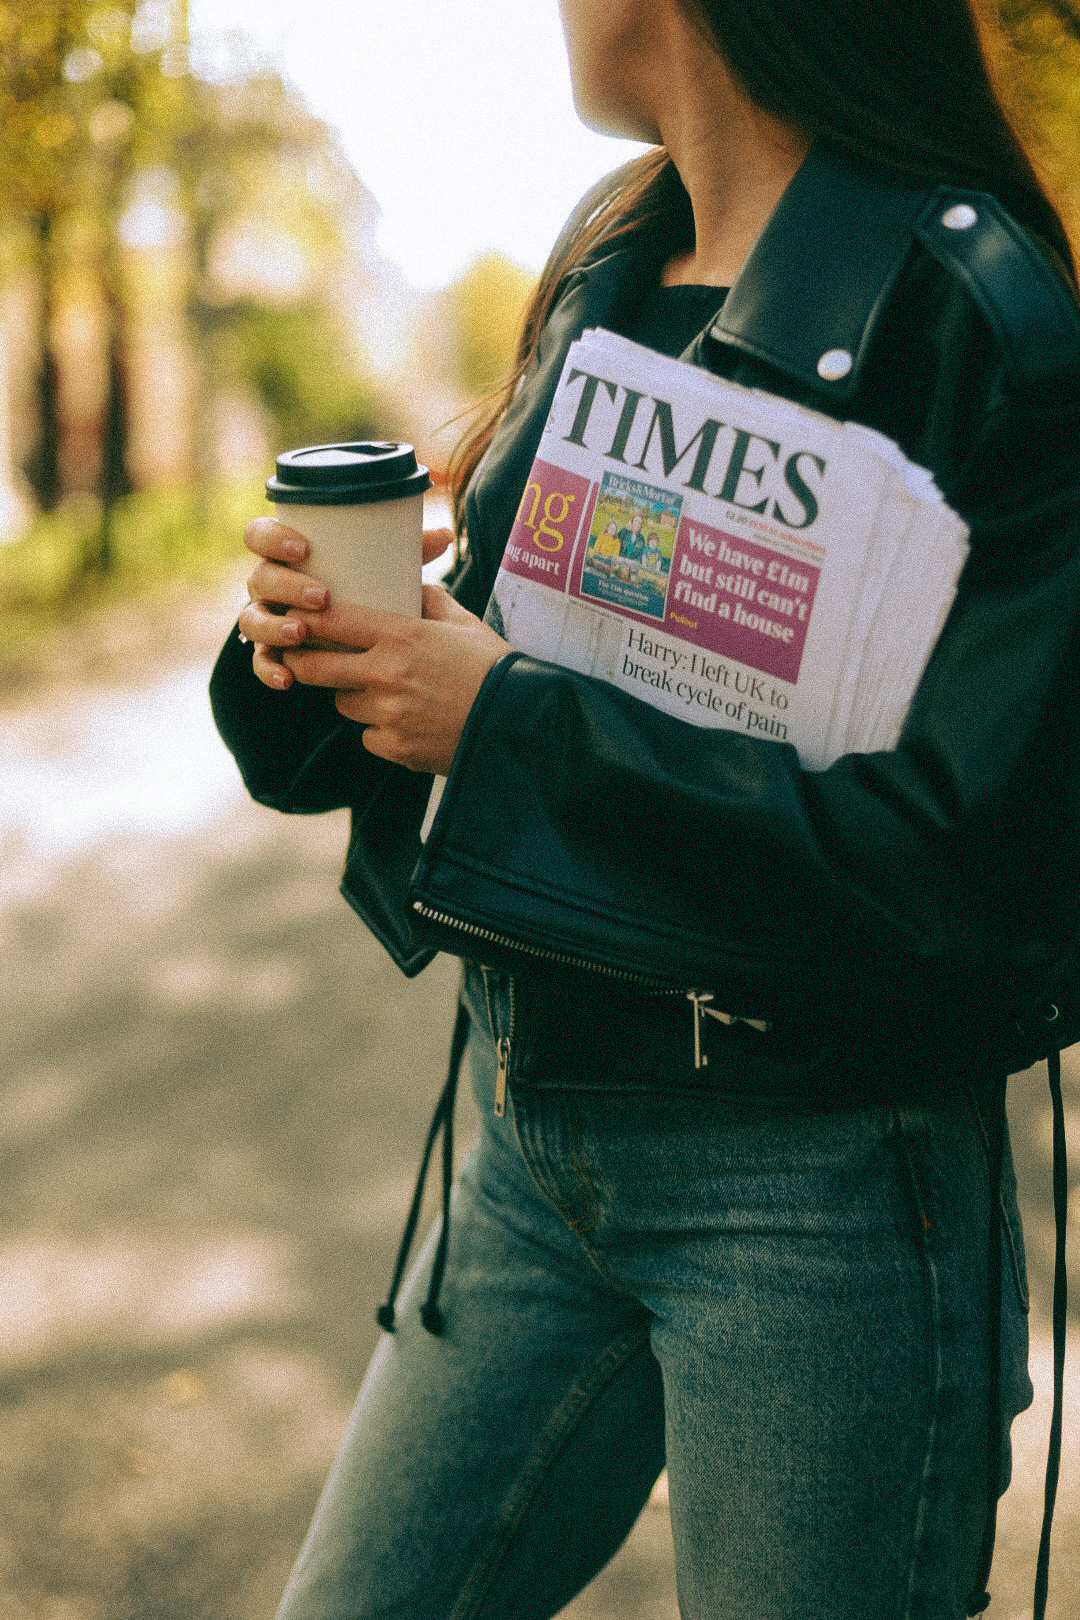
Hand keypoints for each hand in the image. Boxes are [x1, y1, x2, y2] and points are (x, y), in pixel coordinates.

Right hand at [238, 517, 455, 690]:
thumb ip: (407, 553)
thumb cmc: (366, 592)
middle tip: (321, 597)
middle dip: (286, 587)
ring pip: (252, 621)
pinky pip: (260, 662)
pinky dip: (269, 670)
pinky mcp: (269, 652)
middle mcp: (270, 585)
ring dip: (274, 627)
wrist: (358, 638)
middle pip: (260, 579)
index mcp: (287, 556)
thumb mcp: (384, 571)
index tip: (303, 548)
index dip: (273, 539)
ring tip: (302, 634)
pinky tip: (287, 678)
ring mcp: (266, 619)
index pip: (260, 535)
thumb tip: (447, 535)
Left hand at [279, 584, 510, 774]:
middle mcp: (388, 673)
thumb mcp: (463, 623)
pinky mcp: (397, 748)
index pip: (331, 621)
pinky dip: (381, 732)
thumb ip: (429, 600)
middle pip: (315, 668)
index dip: (306, 619)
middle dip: (305, 663)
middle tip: (305, 659)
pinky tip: (408, 724)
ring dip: (353, 697)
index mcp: (402, 635)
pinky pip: (369, 737)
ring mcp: (390, 714)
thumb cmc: (494, 667)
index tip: (297, 618)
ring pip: (343, 703)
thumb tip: (409, 584)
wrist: (522, 721)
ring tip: (382, 693)